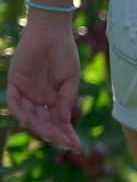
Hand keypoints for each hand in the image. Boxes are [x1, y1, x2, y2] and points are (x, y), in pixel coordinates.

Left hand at [5, 10, 82, 152]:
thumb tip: (63, 122)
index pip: (60, 122)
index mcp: (54, 100)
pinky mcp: (15, 84)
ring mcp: (27, 93)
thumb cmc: (65, 55)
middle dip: (55, 134)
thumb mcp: (70, 81)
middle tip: (64, 143)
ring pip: (30, 117)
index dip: (68, 135)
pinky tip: (30, 122)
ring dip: (40, 128)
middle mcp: (39, 99)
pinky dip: (21, 113)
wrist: (52, 34)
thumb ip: (65, 101)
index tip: (77, 147)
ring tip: (51, 136)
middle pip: (45, 123)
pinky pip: (15, 103)